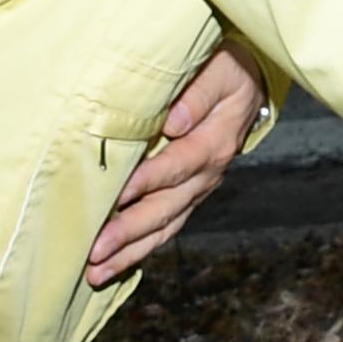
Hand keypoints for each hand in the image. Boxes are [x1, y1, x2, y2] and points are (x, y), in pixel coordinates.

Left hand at [87, 40, 262, 284]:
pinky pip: (166, 227)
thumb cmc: (226, 69)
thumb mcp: (220, 70)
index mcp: (214, 142)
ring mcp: (198, 188)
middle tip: (96, 251)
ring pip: (165, 226)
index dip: (147, 181)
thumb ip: (199, 93)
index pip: (177, 165)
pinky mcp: (188, 196)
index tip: (116, 195)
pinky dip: (141, 249)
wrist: (246, 81)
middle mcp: (207, 173)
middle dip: (130, 232)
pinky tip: (115, 265)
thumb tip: (175, 122)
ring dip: (131, 251)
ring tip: (96, 272)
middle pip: (167, 207)